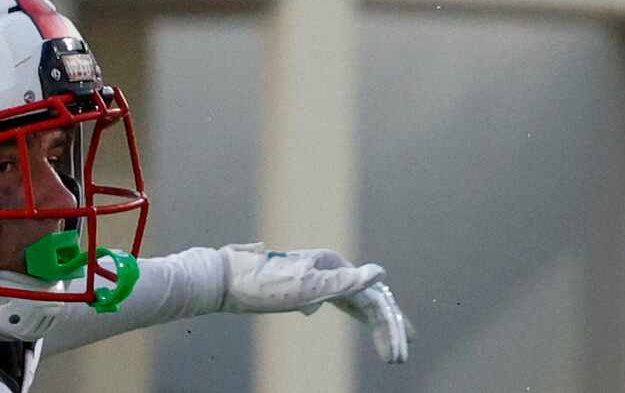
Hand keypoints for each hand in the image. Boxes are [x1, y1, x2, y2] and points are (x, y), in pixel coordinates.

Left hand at [216, 244, 412, 362]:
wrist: (224, 279)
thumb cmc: (262, 284)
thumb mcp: (305, 287)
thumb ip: (344, 282)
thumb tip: (380, 273)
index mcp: (337, 266)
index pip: (375, 301)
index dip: (390, 327)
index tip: (400, 353)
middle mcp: (333, 270)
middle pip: (370, 302)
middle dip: (387, 330)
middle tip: (399, 358)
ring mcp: (321, 279)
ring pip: (357, 304)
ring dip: (374, 327)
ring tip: (388, 350)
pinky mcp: (308, 288)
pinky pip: (342, 303)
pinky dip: (355, 316)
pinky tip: (359, 323)